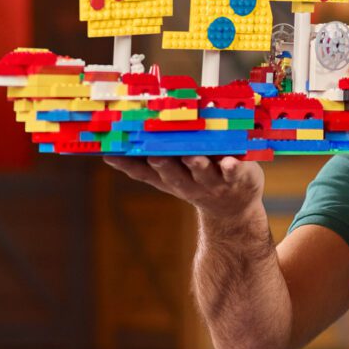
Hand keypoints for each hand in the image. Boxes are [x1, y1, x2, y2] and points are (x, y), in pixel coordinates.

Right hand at [102, 154, 265, 214]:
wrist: (232, 209)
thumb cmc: (196, 182)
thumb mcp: (171, 176)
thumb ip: (150, 161)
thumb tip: (118, 139)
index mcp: (169, 179)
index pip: (143, 172)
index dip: (127, 165)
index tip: (110, 153)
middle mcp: (188, 183)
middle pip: (173, 174)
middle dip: (163, 165)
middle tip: (154, 154)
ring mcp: (213, 182)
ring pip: (202, 173)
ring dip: (196, 165)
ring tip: (191, 156)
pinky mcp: (238, 177)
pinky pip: (234, 172)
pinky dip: (232, 167)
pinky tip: (229, 161)